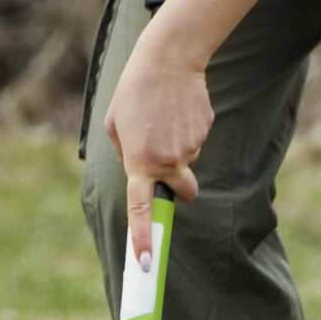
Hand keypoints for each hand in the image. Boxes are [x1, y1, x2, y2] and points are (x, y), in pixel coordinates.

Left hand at [103, 32, 208, 263]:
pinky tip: (177, 108)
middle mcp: (168, 160)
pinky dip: (187, 130)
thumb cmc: (134, 91)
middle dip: (180, 187)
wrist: (169, 58)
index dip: (143, 236)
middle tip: (170, 163)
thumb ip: (126, 156)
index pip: (141, 208)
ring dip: (175, 146)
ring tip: (163, 116)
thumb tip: (140, 172)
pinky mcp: (205, 131)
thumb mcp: (115, 125)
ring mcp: (190, 147)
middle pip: (183, 191)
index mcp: (139, 161)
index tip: (146, 261)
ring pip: (186, 160)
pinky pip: (195, 141)